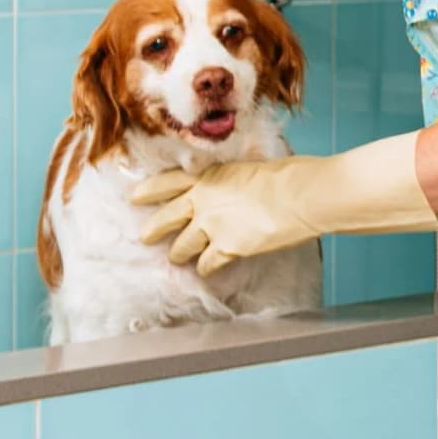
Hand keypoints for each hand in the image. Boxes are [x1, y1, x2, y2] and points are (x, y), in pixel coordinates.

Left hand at [133, 160, 320, 271]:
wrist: (303, 196)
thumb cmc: (289, 176)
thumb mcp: (251, 169)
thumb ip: (233, 183)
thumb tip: (236, 192)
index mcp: (210, 176)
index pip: (169, 182)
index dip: (149, 190)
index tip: (134, 197)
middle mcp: (203, 200)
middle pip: (166, 218)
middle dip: (153, 230)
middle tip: (145, 237)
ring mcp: (212, 225)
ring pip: (182, 246)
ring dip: (179, 253)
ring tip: (179, 258)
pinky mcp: (226, 248)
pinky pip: (207, 264)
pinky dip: (207, 268)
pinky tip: (208, 269)